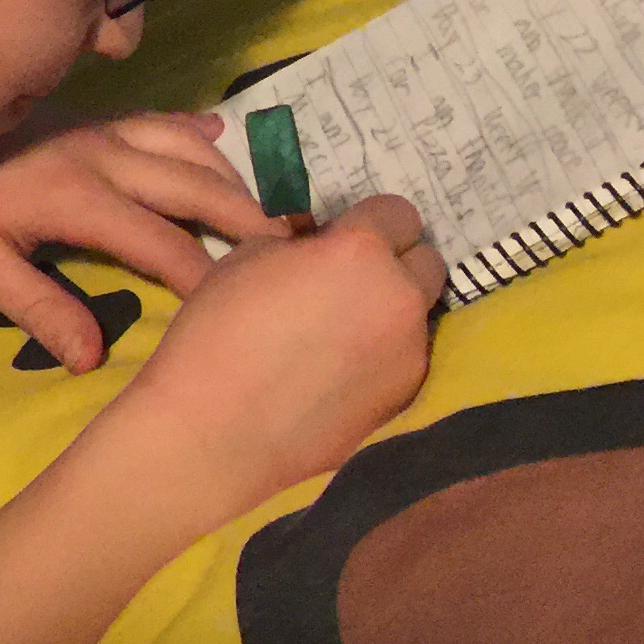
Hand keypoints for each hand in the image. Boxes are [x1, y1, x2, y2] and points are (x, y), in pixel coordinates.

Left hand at [0, 113, 281, 372]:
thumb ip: (39, 308)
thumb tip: (93, 358)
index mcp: (79, 199)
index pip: (164, 244)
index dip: (208, 278)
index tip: (249, 307)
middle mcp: (103, 157)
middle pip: (194, 186)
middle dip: (247, 220)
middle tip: (297, 251)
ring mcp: (101, 130)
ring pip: (185, 148)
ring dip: (231, 179)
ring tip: (269, 212)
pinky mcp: (92, 117)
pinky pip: (157, 118)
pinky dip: (194, 129)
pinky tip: (222, 136)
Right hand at [109, 194, 443, 534]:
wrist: (215, 430)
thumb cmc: (219, 331)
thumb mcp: (249, 256)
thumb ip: (303, 244)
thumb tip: (321, 246)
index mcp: (362, 251)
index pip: (398, 212)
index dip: (369, 223)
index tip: (342, 239)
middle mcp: (400, 297)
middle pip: (427, 261)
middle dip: (395, 264)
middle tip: (349, 282)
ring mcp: (410, 353)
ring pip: (418, 315)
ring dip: (390, 312)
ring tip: (340, 334)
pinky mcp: (405, 399)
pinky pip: (405, 359)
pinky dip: (382, 355)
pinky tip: (338, 374)